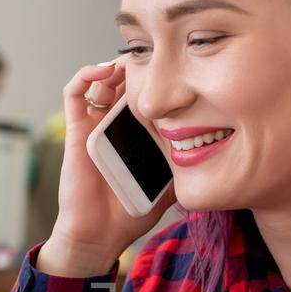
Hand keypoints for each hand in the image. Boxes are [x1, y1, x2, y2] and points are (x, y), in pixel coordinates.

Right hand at [41, 61, 176, 276]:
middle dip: (139, 66)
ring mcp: (95, 124)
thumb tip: (216, 151)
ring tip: (132, 63)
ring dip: (114, 66)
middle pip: (124, 81)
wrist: (102, 233)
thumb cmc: (133, 211)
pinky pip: (74, 93)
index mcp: (138, 132)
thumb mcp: (171, 182)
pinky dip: (86, 74)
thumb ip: (187, 164)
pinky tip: (105, 71)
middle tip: (157, 58)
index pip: (146, 94)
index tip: (179, 67)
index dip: (158, 78)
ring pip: (100, 80)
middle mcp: (115, 124)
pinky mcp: (76, 129)